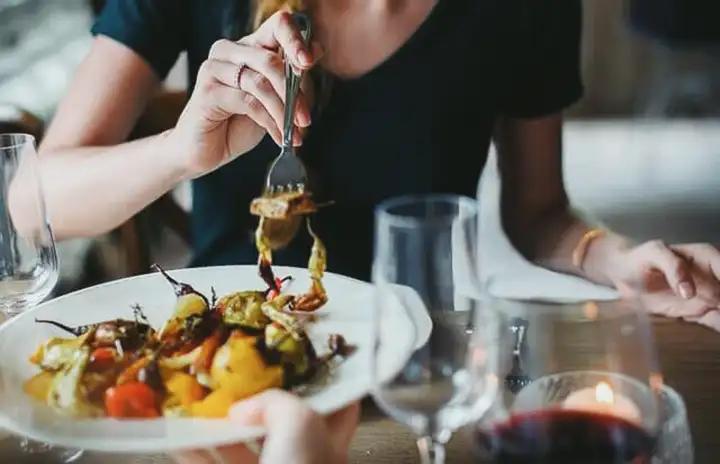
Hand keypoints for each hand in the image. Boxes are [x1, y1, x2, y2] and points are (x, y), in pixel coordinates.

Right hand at [169, 11, 321, 177]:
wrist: (206, 150)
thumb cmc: (239, 122)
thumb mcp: (274, 98)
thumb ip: (292, 76)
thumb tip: (317, 49)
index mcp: (248, 46)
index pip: (277, 26)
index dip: (296, 41)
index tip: (309, 63)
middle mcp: (228, 50)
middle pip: (270, 60)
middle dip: (293, 92)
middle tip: (305, 119)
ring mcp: (214, 68)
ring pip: (260, 84)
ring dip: (283, 112)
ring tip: (294, 132)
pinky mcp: (207, 91)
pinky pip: (248, 103)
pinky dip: (269, 123)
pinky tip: (279, 137)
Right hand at [174, 390, 359, 463]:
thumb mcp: (300, 424)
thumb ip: (277, 403)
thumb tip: (245, 408)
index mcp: (330, 443)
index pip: (337, 406)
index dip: (322, 382)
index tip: (297, 359)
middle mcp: (303, 460)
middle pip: (281, 423)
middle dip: (256, 402)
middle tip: (233, 376)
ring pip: (243, 448)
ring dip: (218, 427)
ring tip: (196, 403)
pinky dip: (195, 453)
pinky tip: (176, 438)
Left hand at [609, 241, 719, 328]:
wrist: (623, 273)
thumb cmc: (640, 257)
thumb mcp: (653, 254)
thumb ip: (673, 267)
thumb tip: (690, 292)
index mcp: (706, 257)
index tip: (718, 298)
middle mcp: (713, 277)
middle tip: (717, 309)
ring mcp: (708, 296)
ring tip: (716, 317)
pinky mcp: (698, 312)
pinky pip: (716, 322)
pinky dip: (719, 326)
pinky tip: (716, 326)